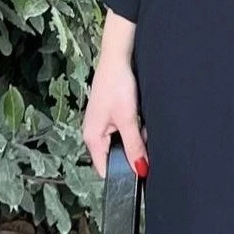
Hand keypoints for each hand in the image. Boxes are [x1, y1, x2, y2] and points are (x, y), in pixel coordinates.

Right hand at [82, 43, 148, 180]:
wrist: (118, 59)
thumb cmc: (116, 84)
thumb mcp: (128, 119)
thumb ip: (134, 146)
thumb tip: (140, 169)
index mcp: (92, 139)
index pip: (106, 170)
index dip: (123, 174)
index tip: (140, 174)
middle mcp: (95, 135)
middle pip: (116, 157)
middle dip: (132, 152)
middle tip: (141, 137)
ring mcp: (103, 126)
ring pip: (123, 144)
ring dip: (135, 139)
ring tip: (138, 121)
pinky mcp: (111, 118)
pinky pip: (125, 132)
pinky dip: (135, 128)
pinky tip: (138, 117)